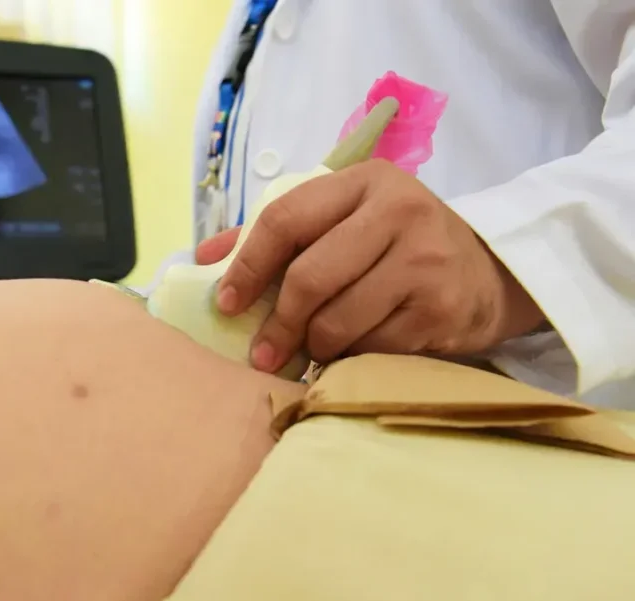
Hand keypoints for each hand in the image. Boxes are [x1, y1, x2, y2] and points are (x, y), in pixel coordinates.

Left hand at [204, 159, 545, 372]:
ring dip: (313, 345)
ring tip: (308, 352)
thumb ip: (276, 233)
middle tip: (260, 352)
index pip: (285, 218)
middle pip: (310, 276)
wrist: (489, 274)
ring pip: (338, 319)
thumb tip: (202, 258)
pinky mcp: (441, 309)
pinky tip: (350, 354)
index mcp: (363, 182)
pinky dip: (350, 358)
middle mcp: (398, 212)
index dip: (246, 265)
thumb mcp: (343, 220)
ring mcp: (424, 260)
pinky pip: (371, 347)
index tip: (226, 302)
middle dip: (277, 321)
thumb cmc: (397, 245)